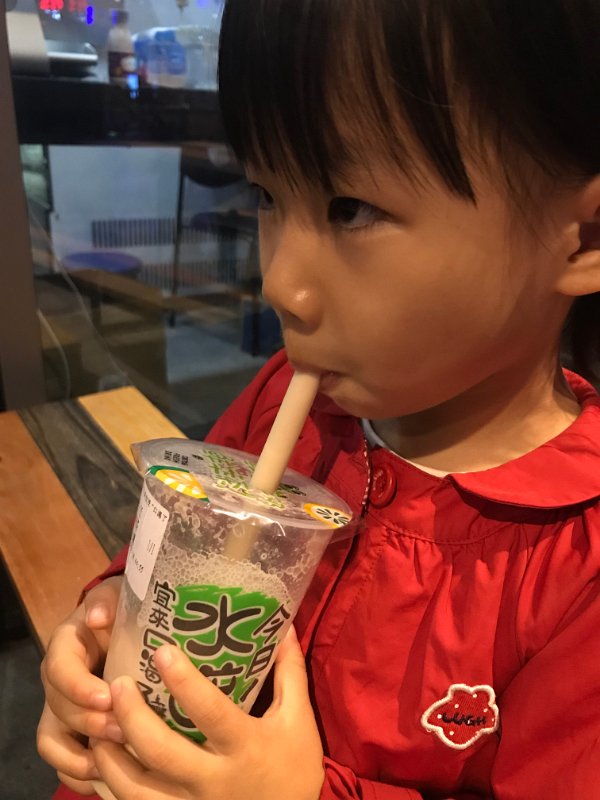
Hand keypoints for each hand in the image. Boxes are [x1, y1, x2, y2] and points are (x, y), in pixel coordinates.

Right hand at [37, 575, 124, 793]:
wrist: (130, 624)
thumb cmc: (126, 609)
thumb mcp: (120, 594)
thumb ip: (107, 599)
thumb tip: (97, 616)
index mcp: (67, 645)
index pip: (59, 669)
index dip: (78, 687)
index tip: (107, 697)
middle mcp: (59, 679)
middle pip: (59, 709)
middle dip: (90, 723)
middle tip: (127, 729)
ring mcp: (63, 707)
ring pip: (53, 740)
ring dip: (81, 755)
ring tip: (117, 758)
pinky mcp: (73, 731)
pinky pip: (62, 762)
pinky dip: (79, 775)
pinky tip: (107, 778)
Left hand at [93, 626, 324, 799]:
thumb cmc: (294, 767)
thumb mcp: (298, 718)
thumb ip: (289, 672)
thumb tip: (284, 627)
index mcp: (245, 746)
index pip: (209, 712)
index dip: (183, 682)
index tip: (161, 651)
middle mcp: (214, 781)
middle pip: (162, 750)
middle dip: (132, 716)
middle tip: (117, 684)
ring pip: (138, 789)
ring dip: (111, 757)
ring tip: (97, 724)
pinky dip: (111, 787)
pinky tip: (102, 763)